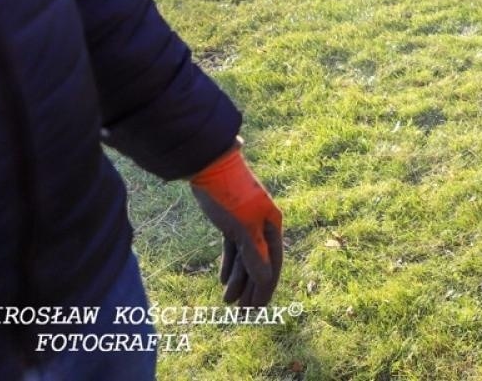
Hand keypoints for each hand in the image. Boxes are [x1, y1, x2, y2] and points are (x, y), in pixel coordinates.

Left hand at [189, 146, 282, 307]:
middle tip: (243, 313)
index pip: (272, 262)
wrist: (209, 167)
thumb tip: (266, 279)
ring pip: (244, 258)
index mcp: (272, 225)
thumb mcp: (243, 227)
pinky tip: (223, 280)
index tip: (259, 309)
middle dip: (251, 288)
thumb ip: (255, 254)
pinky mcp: (230, 221)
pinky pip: (233, 249)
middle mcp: (262, 225)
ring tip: (227, 302)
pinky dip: (229, 264)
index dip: (266, 287)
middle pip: (259, 263)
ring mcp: (246, 223)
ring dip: (237, 280)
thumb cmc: (230, 195)